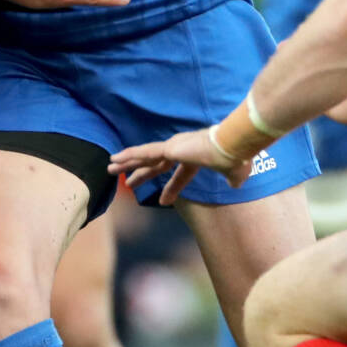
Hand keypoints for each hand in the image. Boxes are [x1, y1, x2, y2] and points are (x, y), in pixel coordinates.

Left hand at [109, 127, 250, 204]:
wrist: (232, 145)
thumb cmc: (235, 157)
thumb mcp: (235, 172)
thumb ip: (233, 178)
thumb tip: (236, 185)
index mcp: (195, 158)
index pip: (178, 175)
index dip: (170, 188)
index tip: (161, 201)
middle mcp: (181, 150)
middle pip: (154, 165)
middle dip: (140, 173)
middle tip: (127, 182)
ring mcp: (173, 148)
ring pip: (144, 157)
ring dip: (126, 163)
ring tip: (110, 168)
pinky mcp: (169, 148)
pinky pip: (143, 153)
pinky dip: (128, 156)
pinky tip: (115, 159)